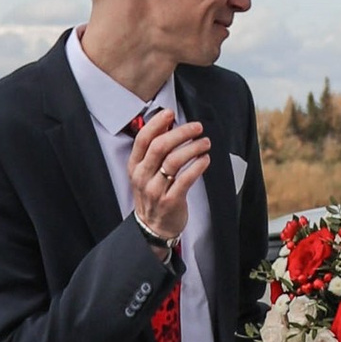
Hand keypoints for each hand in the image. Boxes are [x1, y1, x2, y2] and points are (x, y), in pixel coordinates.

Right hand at [126, 104, 210, 245]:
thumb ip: (154, 151)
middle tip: (197, 127)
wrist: (153, 228)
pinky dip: (197, 166)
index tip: (171, 113)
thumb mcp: (146, 173)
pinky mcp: (170, 201)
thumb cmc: (153, 194)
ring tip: (205, 142)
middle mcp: (143, 176)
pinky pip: (185, 179)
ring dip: (192, 148)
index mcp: (135, 166)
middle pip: (160, 147)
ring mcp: (155, 190)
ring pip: (174, 161)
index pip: (143, 139)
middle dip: (180, 133)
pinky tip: (205, 159)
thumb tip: (170, 125)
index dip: (157, 124)